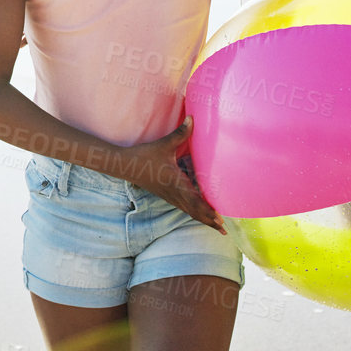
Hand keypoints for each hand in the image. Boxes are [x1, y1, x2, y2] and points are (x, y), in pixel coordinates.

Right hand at [117, 118, 223, 232]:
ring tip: (217, 227)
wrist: (126, 165)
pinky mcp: (166, 195)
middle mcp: (174, 193)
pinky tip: (199, 213)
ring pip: (188, 211)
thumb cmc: (145, 155)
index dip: (207, 211)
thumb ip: (180, 133)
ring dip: (202, 219)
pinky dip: (194, 212)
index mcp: (175, 183)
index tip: (219, 219)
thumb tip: (193, 119)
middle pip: (194, 211)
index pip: (194, 201)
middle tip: (224, 231)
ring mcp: (169, 196)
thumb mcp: (164, 144)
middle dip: (209, 220)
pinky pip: (183, 207)